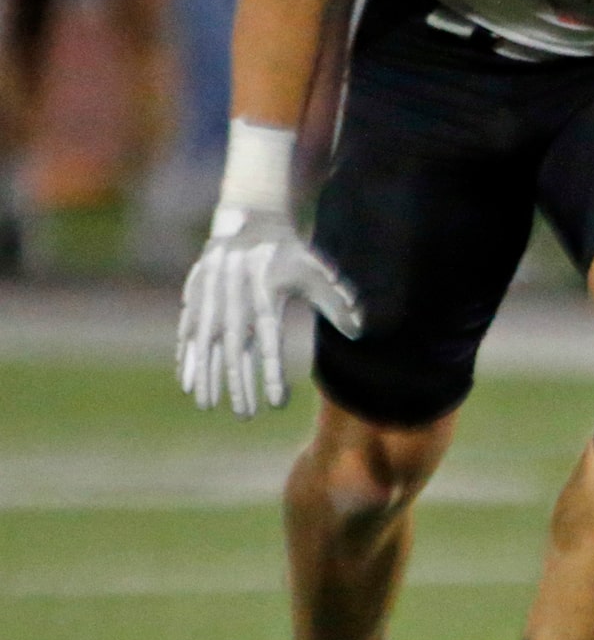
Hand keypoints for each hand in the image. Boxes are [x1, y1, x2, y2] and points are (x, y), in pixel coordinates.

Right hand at [176, 206, 362, 416]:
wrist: (248, 224)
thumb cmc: (288, 254)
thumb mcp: (316, 272)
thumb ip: (336, 302)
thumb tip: (360, 330)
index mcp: (266, 295)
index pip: (270, 343)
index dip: (272, 374)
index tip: (277, 402)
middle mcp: (235, 300)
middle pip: (236, 350)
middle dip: (239, 384)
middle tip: (246, 414)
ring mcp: (211, 299)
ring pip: (207, 346)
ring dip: (208, 377)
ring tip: (210, 406)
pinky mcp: (195, 298)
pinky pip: (188, 333)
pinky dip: (188, 358)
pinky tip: (189, 384)